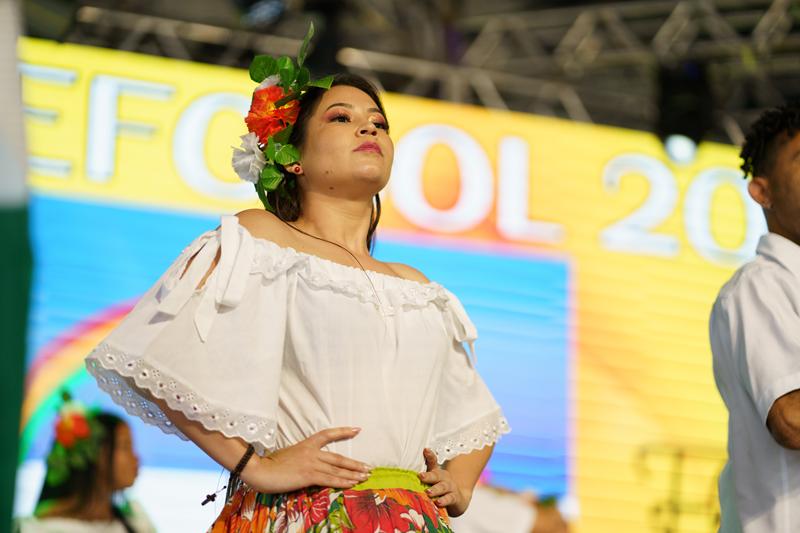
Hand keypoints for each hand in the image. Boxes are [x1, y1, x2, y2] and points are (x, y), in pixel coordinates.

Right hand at [243, 427, 371, 492]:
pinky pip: (330, 479)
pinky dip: (343, 482)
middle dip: (355, 464)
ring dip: (353, 474)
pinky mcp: (308, 475)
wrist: (259, 469)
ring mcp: (311, 463)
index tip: (357, 429)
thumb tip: (312, 466)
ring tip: (364, 477)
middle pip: (339, 458)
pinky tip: (351, 484)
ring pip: (337, 469)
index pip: (328, 434)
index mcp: (306, 444)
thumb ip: (302, 458)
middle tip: (368, 467)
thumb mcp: (288, 455)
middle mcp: (311, 452)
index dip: (343, 432)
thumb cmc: (270, 464)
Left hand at [418, 448, 470, 516]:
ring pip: (443, 487)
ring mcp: (450, 487)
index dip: (430, 456)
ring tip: (428, 492)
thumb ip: (424, 473)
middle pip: (437, 475)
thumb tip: (413, 462)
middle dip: (429, 476)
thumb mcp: (433, 479)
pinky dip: (444, 501)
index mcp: (437, 472)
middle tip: (421, 476)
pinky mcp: (454, 498)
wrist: (458, 498)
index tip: (425, 450)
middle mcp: (444, 478)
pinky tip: (438, 503)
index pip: (433, 462)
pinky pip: (450, 498)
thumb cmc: (440, 487)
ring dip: (436, 490)